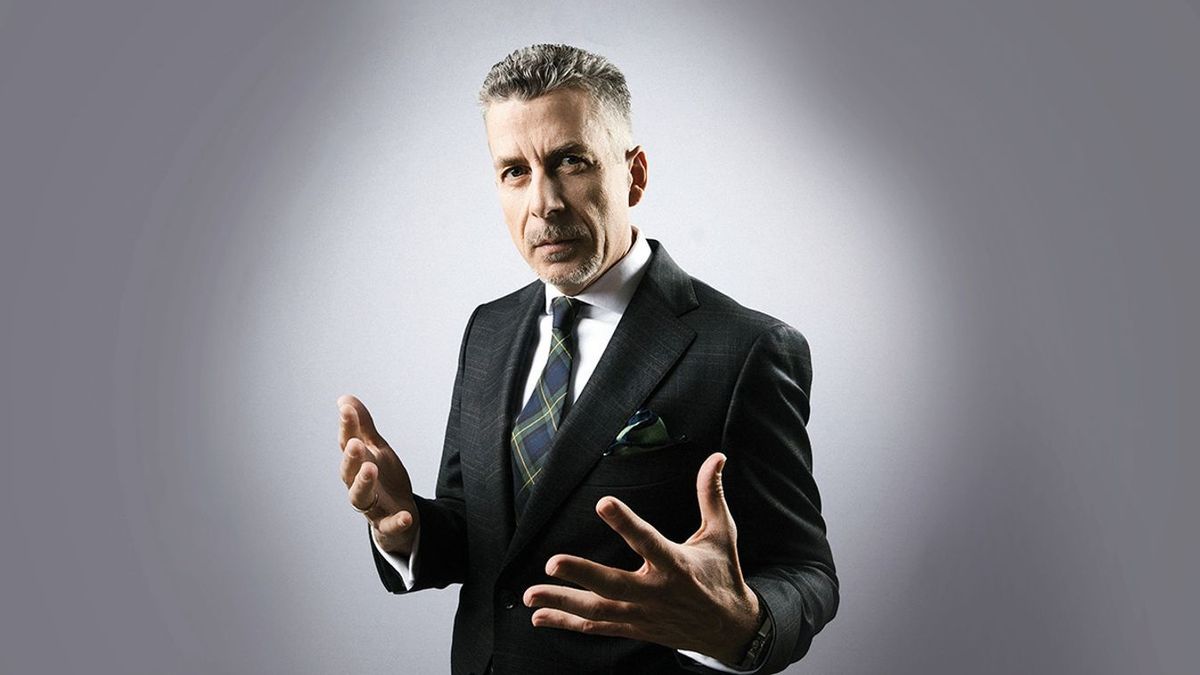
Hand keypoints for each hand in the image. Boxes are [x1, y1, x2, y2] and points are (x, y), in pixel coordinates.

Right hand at [337, 394, 419, 555]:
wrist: (399, 513)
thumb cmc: (383, 478)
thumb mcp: (377, 450)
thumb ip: (363, 427)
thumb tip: (345, 400)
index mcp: (357, 464)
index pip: (347, 444)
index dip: (346, 426)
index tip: (346, 408)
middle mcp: (358, 485)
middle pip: (348, 472)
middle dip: (351, 458)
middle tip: (355, 444)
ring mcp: (371, 506)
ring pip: (360, 497)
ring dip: (364, 483)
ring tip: (371, 468)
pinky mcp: (387, 524)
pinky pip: (390, 525)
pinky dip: (397, 522)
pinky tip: (406, 516)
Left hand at [523, 453, 761, 664]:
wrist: (730, 629)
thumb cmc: (722, 575)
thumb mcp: (721, 534)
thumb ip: (711, 495)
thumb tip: (716, 457)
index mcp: (677, 565)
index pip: (648, 541)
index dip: (625, 523)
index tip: (603, 503)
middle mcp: (656, 592)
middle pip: (614, 585)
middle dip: (582, 575)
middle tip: (552, 563)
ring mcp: (642, 614)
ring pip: (598, 610)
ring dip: (562, 602)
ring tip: (530, 594)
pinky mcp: (634, 627)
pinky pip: (596, 626)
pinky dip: (567, 622)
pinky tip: (540, 616)